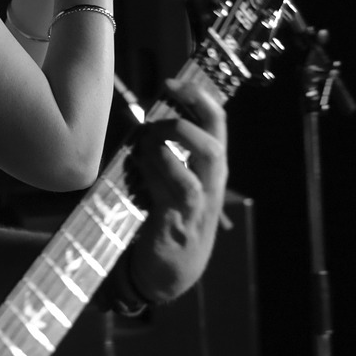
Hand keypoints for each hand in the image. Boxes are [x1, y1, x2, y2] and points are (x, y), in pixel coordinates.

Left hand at [121, 78, 227, 303]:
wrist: (168, 273)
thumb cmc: (166, 219)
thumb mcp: (171, 181)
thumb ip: (164, 152)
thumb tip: (146, 118)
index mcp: (210, 170)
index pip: (216, 125)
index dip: (197, 99)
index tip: (171, 82)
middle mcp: (211, 186)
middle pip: (213, 144)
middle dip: (185, 121)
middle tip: (154, 117)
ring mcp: (199, 207)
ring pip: (197, 168)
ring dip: (168, 148)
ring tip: (143, 145)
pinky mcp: (180, 225)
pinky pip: (178, 192)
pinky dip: (158, 174)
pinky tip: (139, 169)